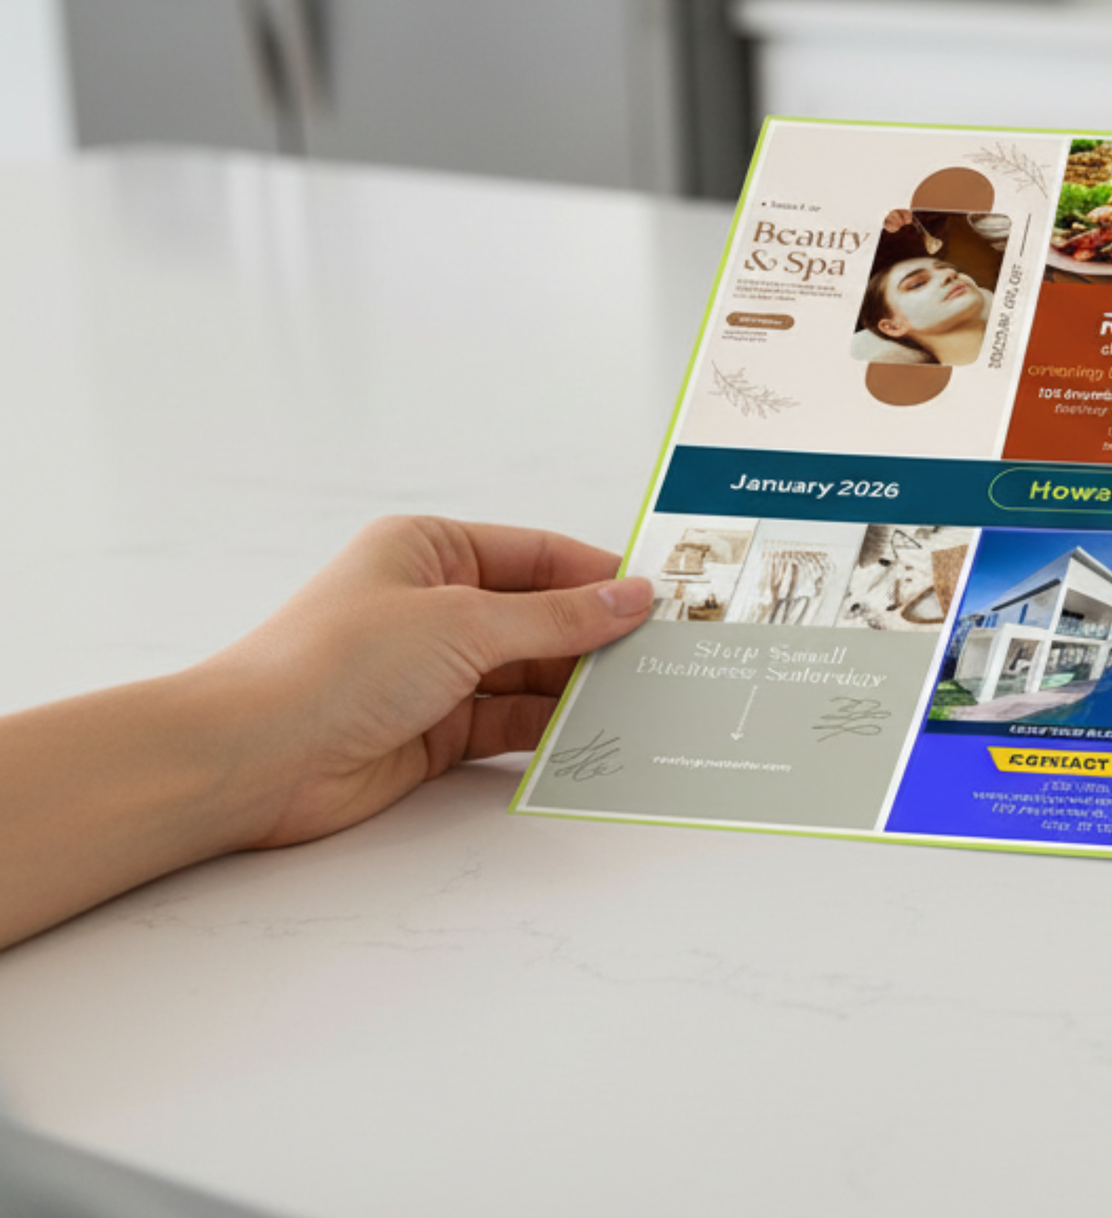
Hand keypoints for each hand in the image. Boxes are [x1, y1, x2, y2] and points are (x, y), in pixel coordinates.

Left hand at [206, 516, 652, 849]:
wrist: (255, 756)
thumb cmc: (333, 664)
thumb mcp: (463, 622)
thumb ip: (556, 617)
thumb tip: (628, 597)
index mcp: (429, 550)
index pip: (537, 554)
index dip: (598, 575)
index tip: (659, 598)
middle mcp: (432, 605)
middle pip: (538, 616)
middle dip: (594, 636)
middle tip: (662, 656)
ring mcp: (432, 670)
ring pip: (528, 672)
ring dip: (576, 686)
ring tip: (638, 698)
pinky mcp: (432, 730)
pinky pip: (508, 721)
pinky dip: (548, 727)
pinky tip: (591, 732)